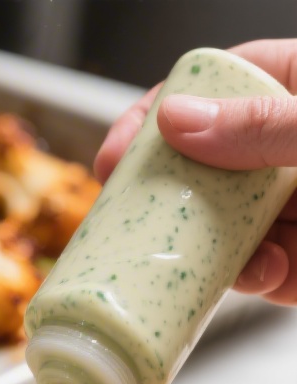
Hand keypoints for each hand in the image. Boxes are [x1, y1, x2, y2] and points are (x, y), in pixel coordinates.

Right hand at [94, 40, 296, 305]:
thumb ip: (262, 124)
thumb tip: (177, 121)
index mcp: (295, 92)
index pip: (212, 90)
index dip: (156, 117)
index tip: (117, 151)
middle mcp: (288, 151)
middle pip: (202, 165)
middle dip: (159, 192)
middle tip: (116, 210)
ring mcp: (295, 210)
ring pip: (222, 228)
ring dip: (199, 246)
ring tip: (186, 253)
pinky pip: (261, 275)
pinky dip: (252, 280)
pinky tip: (262, 273)